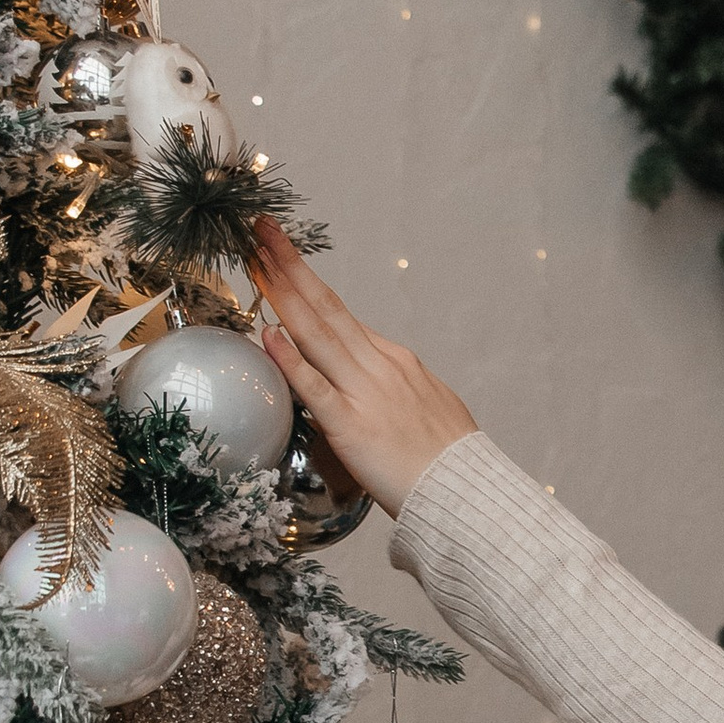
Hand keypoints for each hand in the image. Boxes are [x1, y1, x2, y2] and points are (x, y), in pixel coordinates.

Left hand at [253, 219, 479, 517]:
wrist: (467, 492)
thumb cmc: (448, 460)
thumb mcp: (428, 405)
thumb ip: (393, 385)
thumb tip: (369, 377)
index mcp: (396, 360)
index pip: (341, 315)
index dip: (307, 284)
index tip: (282, 257)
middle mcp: (380, 366)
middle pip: (326, 307)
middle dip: (291, 266)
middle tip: (262, 230)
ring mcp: (365, 392)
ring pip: (318, 333)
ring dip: (283, 293)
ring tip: (256, 260)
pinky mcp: (352, 426)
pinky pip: (315, 387)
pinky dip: (290, 357)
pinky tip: (268, 332)